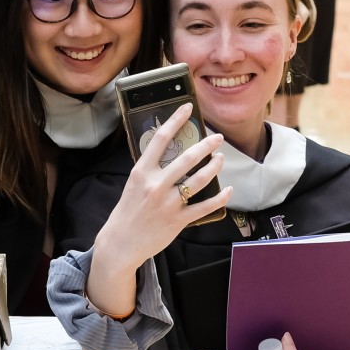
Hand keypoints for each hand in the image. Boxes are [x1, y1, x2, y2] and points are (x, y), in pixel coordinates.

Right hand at [96, 102, 230, 271]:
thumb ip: (150, 169)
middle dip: (207, 145)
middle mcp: (156, 185)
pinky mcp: (179, 220)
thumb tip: (170, 152)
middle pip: (187, 158)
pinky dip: (220, 197)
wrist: (121, 242)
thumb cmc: (128, 210)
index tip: (188, 107)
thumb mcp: (133, 183)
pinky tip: (228, 190)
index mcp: (142, 172)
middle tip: (217, 137)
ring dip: (214, 166)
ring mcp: (168, 203)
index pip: (161, 138)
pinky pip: (205, 206)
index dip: (176, 119)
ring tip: (220, 158)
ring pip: (200, 179)